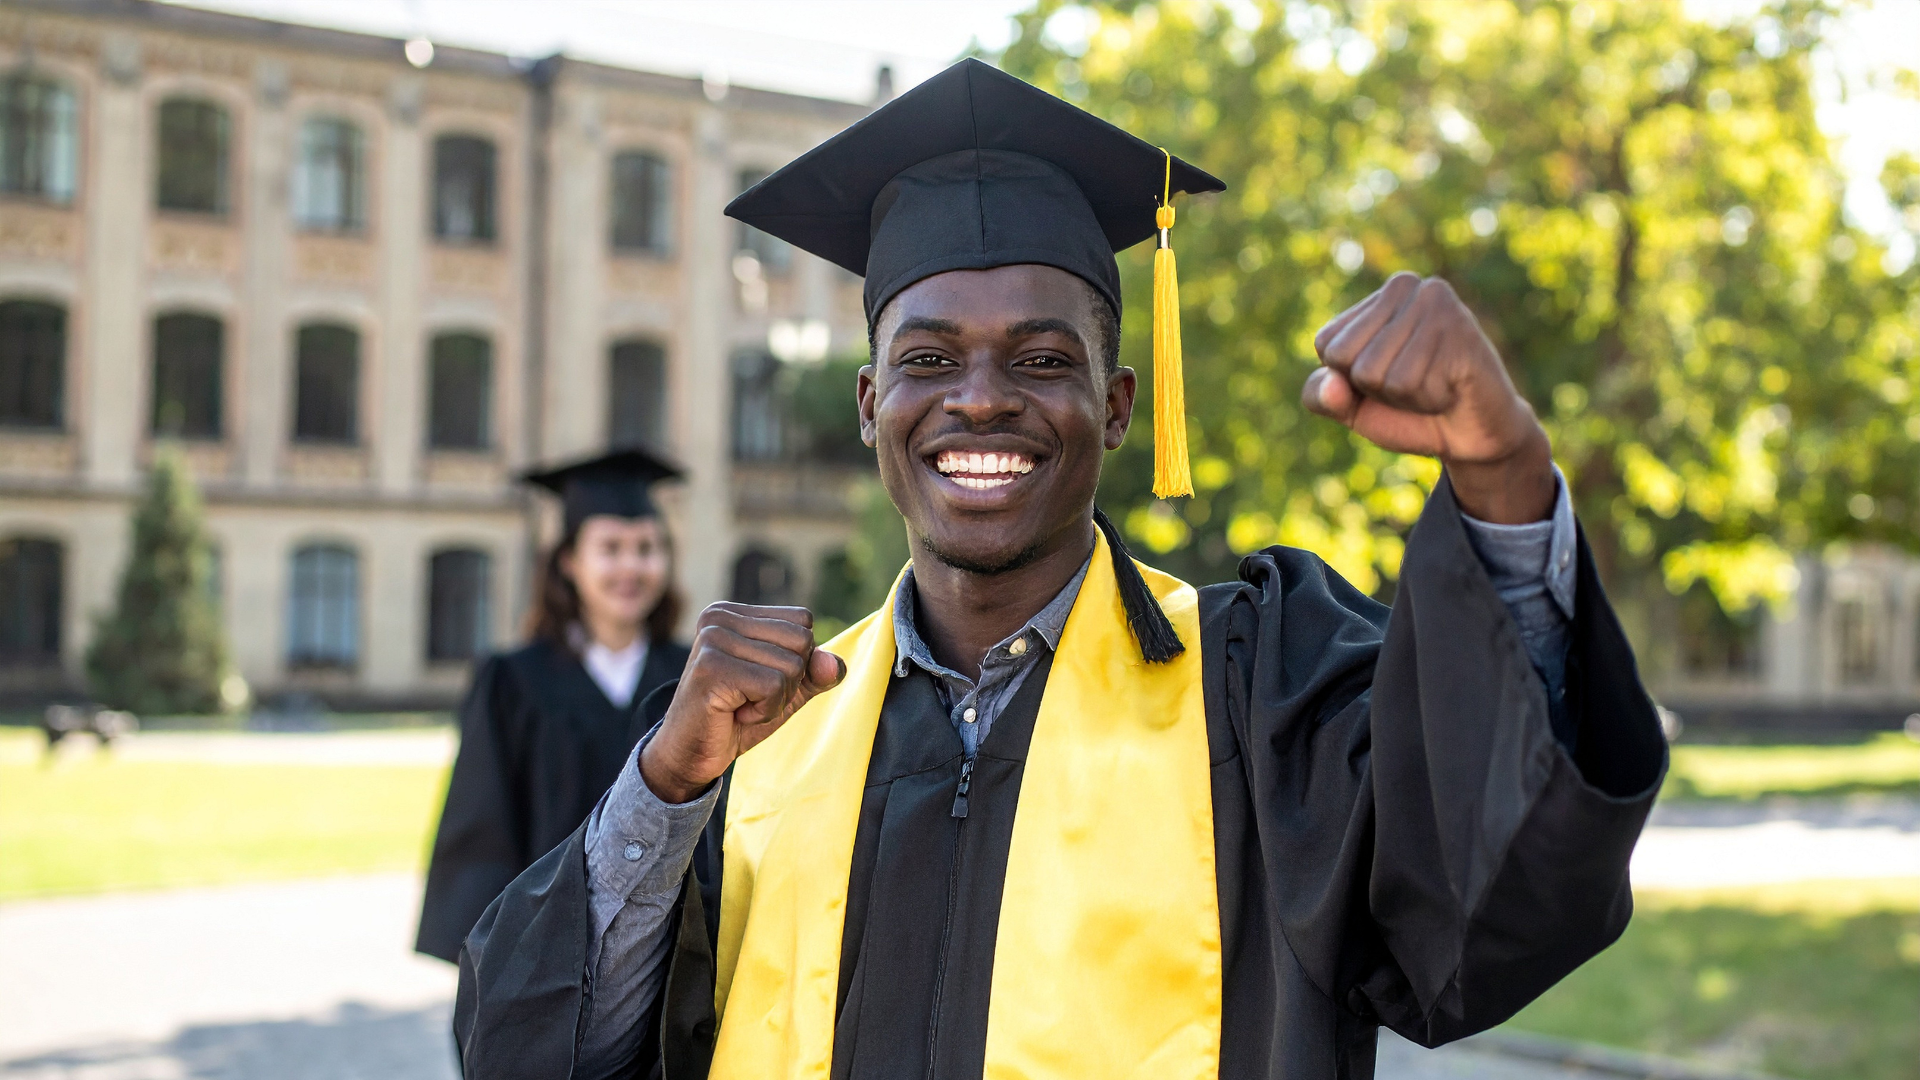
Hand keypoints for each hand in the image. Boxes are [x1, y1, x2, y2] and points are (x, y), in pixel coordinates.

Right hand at [640, 603, 845, 803]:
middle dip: (789, 681)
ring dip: (775, 700)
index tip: (759, 680)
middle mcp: (719, 617)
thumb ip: (815, 672)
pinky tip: (735, 713)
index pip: (802, 620)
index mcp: (734, 612)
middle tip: (750, 697)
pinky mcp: (712, 668)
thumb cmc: (736, 717)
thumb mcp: (785, 691)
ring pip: (791, 666)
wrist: (690, 754)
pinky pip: (774, 686)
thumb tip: (834, 663)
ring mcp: (713, 639)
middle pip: (802, 641)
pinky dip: (764, 711)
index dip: (796, 660)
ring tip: (740, 705)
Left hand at [1304, 272, 1554, 523]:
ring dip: (1407, 397)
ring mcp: (1436, 302)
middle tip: (1415, 383)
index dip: (1350, 380)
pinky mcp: (1461, 326)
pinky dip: (1429, 399)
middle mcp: (1405, 285)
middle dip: (1378, 390)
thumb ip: (1321, 396)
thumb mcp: (1351, 408)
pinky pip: (1414, 382)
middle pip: (1353, 361)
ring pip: (1382, 375)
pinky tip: (1452, 386)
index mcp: (1373, 299)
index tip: (1385, 380)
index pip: (1327, 347)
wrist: (1472, 435)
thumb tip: (1331, 384)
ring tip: (1435, 384)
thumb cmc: (1409, 413)